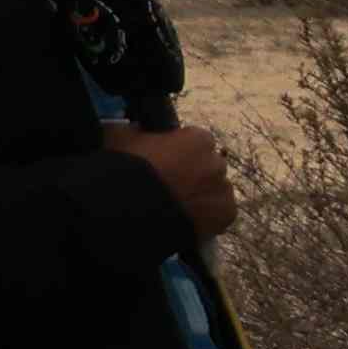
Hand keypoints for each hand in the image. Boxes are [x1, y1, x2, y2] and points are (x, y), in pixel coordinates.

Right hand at [116, 122, 239, 241]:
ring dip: (202, 194)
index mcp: (198, 139)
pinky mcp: (227, 216)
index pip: (196, 139)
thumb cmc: (126, 167)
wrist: (131, 209)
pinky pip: (220, 214)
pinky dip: (208, 216)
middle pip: (209, 166)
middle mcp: (217, 162)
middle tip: (172, 184)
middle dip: (195, 172)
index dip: (181, 149)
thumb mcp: (120, 135)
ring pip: (216, 190)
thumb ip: (136, 130)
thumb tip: (138, 130)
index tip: (167, 160)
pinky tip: (188, 218)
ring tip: (178, 204)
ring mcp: (224, 190)